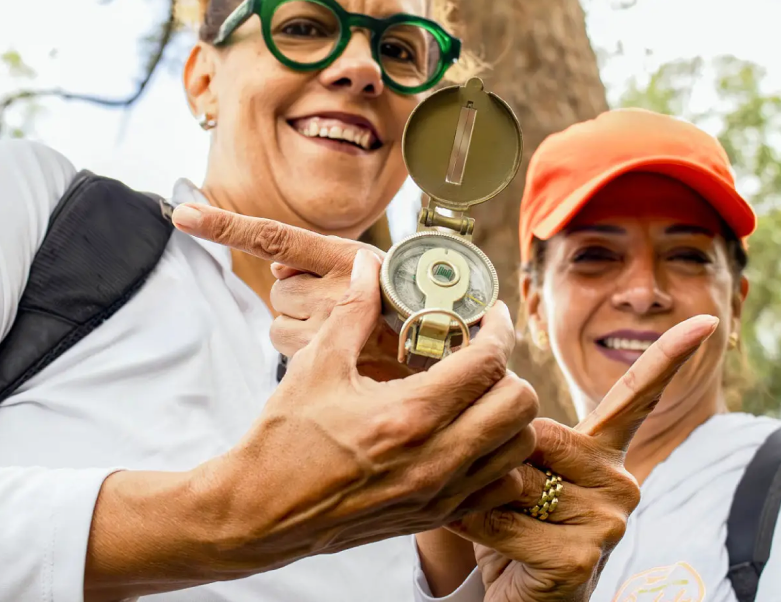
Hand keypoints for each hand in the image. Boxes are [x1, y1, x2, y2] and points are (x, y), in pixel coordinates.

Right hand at [170, 204, 539, 572]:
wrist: (261, 513)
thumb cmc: (283, 438)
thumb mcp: (316, 365)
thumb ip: (354, 310)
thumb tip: (370, 264)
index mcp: (408, 415)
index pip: (488, 364)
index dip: (498, 329)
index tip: (490, 314)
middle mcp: (436, 459)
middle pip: (520, 405)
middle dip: (508, 369)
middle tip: (481, 353)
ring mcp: (440, 494)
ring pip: (519, 447)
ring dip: (508, 414)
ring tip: (477, 393)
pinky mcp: (435, 516)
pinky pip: (500, 485)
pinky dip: (498, 457)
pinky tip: (468, 435)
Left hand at [450, 315, 719, 601]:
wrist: (515, 596)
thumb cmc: (512, 523)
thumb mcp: (516, 466)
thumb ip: (517, 428)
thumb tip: (494, 374)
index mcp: (606, 451)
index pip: (638, 395)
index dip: (670, 356)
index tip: (706, 323)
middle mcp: (622, 480)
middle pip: (537, 433)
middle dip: (499, 460)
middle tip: (505, 497)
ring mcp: (610, 519)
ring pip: (516, 477)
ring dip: (485, 497)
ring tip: (501, 522)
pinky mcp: (583, 554)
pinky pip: (504, 520)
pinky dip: (480, 529)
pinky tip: (496, 546)